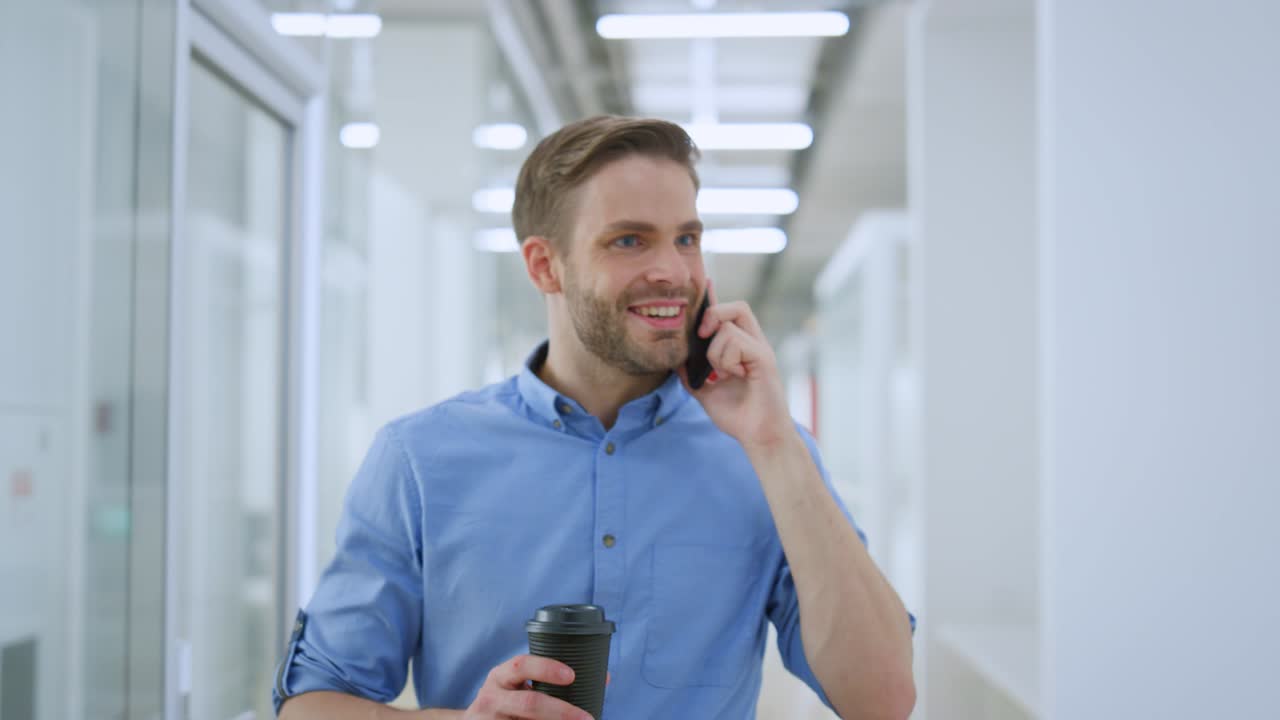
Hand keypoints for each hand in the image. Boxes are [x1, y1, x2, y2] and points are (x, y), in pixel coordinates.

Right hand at [463, 655, 594, 719]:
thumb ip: (548, 681)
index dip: (546, 668)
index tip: (571, 675)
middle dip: (561, 711)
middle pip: (529, 703)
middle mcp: (492, 697)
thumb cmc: (506, 700)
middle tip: (587, 718)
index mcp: (500, 676)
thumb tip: (604, 678)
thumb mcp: (517, 685)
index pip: (521, 665)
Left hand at [677, 281, 795, 448]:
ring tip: (723, 375)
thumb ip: (691, 373)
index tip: (705, 285)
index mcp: (741, 348)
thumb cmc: (737, 415)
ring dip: (715, 353)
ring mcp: (760, 349)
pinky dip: (725, 360)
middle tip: (702, 336)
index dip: (715, 300)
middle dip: (713, 314)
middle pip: (737, 307)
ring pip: (727, 328)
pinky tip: (732, 376)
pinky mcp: (764, 358)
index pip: (730, 314)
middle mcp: (753, 344)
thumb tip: (674, 357)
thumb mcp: (704, 391)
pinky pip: (736, 342)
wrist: (757, 437)